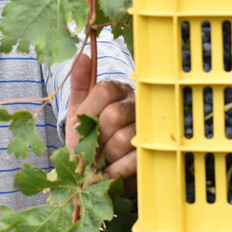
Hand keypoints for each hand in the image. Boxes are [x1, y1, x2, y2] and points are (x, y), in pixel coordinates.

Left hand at [65, 52, 135, 191]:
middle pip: (114, 115)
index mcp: (120, 93)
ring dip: (105, 155)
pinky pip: (134, 159)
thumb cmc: (87, 140)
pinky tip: (108, 172)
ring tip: (101, 160)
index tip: (80, 124)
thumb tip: (82, 55)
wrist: (96, 176)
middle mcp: (137, 107)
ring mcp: (148, 131)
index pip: (105, 90)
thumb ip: (79, 85)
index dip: (89, 109)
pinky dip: (115, 169)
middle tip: (91, 145)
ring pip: (123, 138)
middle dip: (96, 136)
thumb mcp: (78, 112)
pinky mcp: (152, 155)